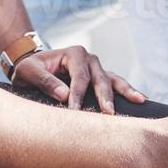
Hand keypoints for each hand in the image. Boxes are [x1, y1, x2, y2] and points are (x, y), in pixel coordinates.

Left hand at [11, 44, 145, 114]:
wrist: (33, 70)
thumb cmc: (30, 70)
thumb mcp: (28, 72)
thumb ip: (44, 81)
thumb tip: (64, 95)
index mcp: (74, 54)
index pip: (79, 77)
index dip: (78, 95)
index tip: (75, 111)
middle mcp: (89, 59)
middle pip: (100, 79)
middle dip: (105, 96)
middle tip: (108, 113)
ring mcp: (97, 69)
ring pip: (113, 80)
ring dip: (124, 92)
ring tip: (138, 100)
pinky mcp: (100, 80)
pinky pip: (115, 85)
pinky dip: (127, 92)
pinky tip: (139, 99)